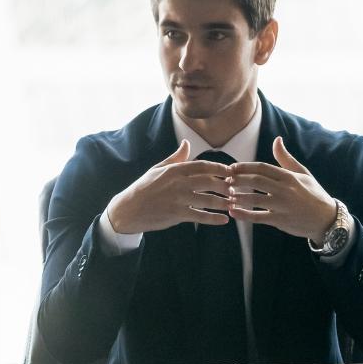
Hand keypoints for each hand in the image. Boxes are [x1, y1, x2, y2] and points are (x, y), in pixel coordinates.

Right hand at [103, 140, 234, 234]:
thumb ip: (175, 157)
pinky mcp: (177, 215)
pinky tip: (224, 220)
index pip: (203, 166)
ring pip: (208, 199)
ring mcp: (178, 199)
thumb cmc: (144, 188)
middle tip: (234, 189)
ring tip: (232, 203)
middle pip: (209, 182)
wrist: (128, 209)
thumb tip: (187, 143)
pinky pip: (200, 216)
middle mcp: (178, 183)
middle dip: (225, 185)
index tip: (231, 172)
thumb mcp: (158, 169)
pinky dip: (214, 219)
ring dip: (223, 202)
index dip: (219, 169)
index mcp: (175, 170)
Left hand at [225, 136, 338, 240]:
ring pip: (255, 199)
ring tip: (227, 195)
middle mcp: (285, 189)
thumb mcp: (302, 173)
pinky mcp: (280, 220)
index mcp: (289, 176)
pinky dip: (244, 215)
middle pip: (256, 181)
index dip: (244, 167)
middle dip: (238, 180)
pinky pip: (258, 217)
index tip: (231, 168)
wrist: (326, 218)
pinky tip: (233, 212)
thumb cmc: (313, 193)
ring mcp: (282, 205)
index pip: (262, 168)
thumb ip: (286, 158)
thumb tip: (277, 139)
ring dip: (238, 197)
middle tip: (226, 180)